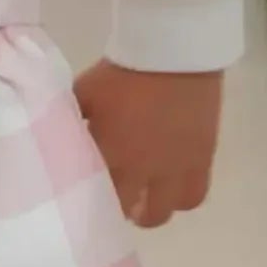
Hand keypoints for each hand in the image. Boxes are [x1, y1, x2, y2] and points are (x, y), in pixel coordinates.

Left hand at [73, 60, 223, 228]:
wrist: (171, 51)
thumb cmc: (121, 72)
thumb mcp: (84, 94)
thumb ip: (72, 120)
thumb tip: (62, 135)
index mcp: (114, 155)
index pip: (103, 199)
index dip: (97, 203)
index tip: (91, 197)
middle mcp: (148, 170)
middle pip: (141, 214)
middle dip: (130, 212)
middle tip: (124, 199)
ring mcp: (179, 166)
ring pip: (172, 209)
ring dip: (159, 206)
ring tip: (151, 195)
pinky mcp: (204, 156)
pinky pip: (197, 192)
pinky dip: (183, 193)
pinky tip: (174, 182)